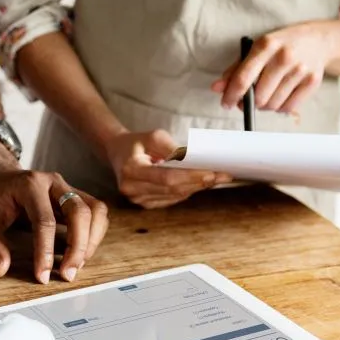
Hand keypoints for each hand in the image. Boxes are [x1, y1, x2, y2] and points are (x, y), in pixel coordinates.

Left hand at [0, 134, 108, 284]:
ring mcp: (68, 187)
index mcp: (29, 185)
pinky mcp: (76, 195)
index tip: (42, 275)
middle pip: (79, 212)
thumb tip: (1, 269)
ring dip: (91, 240)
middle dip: (78, 247)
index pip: (44, 220)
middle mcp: (53, 182)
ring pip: (95, 210)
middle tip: (67, 275)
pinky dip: (94, 234)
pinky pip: (96, 213)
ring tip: (77, 265)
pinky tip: (81, 253)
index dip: (45, 251)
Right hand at [104, 130, 230, 208]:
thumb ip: (172, 148)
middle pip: (172, 189)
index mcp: (131, 169)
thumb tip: (193, 159)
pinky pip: (170, 199)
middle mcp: (131, 188)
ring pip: (174, 196)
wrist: (117, 152)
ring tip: (215, 178)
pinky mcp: (143, 203)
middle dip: (199, 182)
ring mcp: (137, 198)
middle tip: (222, 176)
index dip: (190, 177)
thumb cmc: (136, 142)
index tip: (211, 172)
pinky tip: (198, 184)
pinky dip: (186, 191)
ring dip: (196, 187)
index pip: (166, 177)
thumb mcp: (153, 136)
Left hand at [212, 23, 331, 114]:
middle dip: (249, 103)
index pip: (244, 78)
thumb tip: (216, 88)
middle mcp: (284, 57)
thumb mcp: (257, 49)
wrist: (317, 40)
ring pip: (272, 105)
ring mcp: (300, 70)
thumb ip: (235, 69)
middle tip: (248, 100)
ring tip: (265, 95)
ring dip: (264, 106)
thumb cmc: (280, 45)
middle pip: (259, 96)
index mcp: (266, 46)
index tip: (226, 103)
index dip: (231, 95)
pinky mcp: (313, 81)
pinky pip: (288, 108)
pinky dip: (279, 108)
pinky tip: (279, 97)